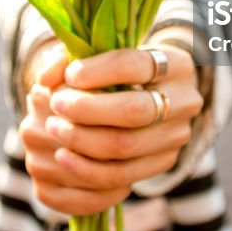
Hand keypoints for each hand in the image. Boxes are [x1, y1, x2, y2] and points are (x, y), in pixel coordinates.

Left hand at [19, 45, 202, 214]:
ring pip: (126, 146)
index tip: (69, 75)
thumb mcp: (106, 55)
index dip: (97, 71)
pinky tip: (63, 157)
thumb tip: (46, 80)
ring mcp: (177, 135)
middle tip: (55, 104)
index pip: (134, 65)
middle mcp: (185, 100)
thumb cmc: (124, 69)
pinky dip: (87, 168)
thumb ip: (72, 60)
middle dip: (87, 109)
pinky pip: (123, 175)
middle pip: (133, 111)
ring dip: (81, 140)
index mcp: (176, 64)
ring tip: (54, 129)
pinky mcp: (165, 161)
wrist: (156, 94)